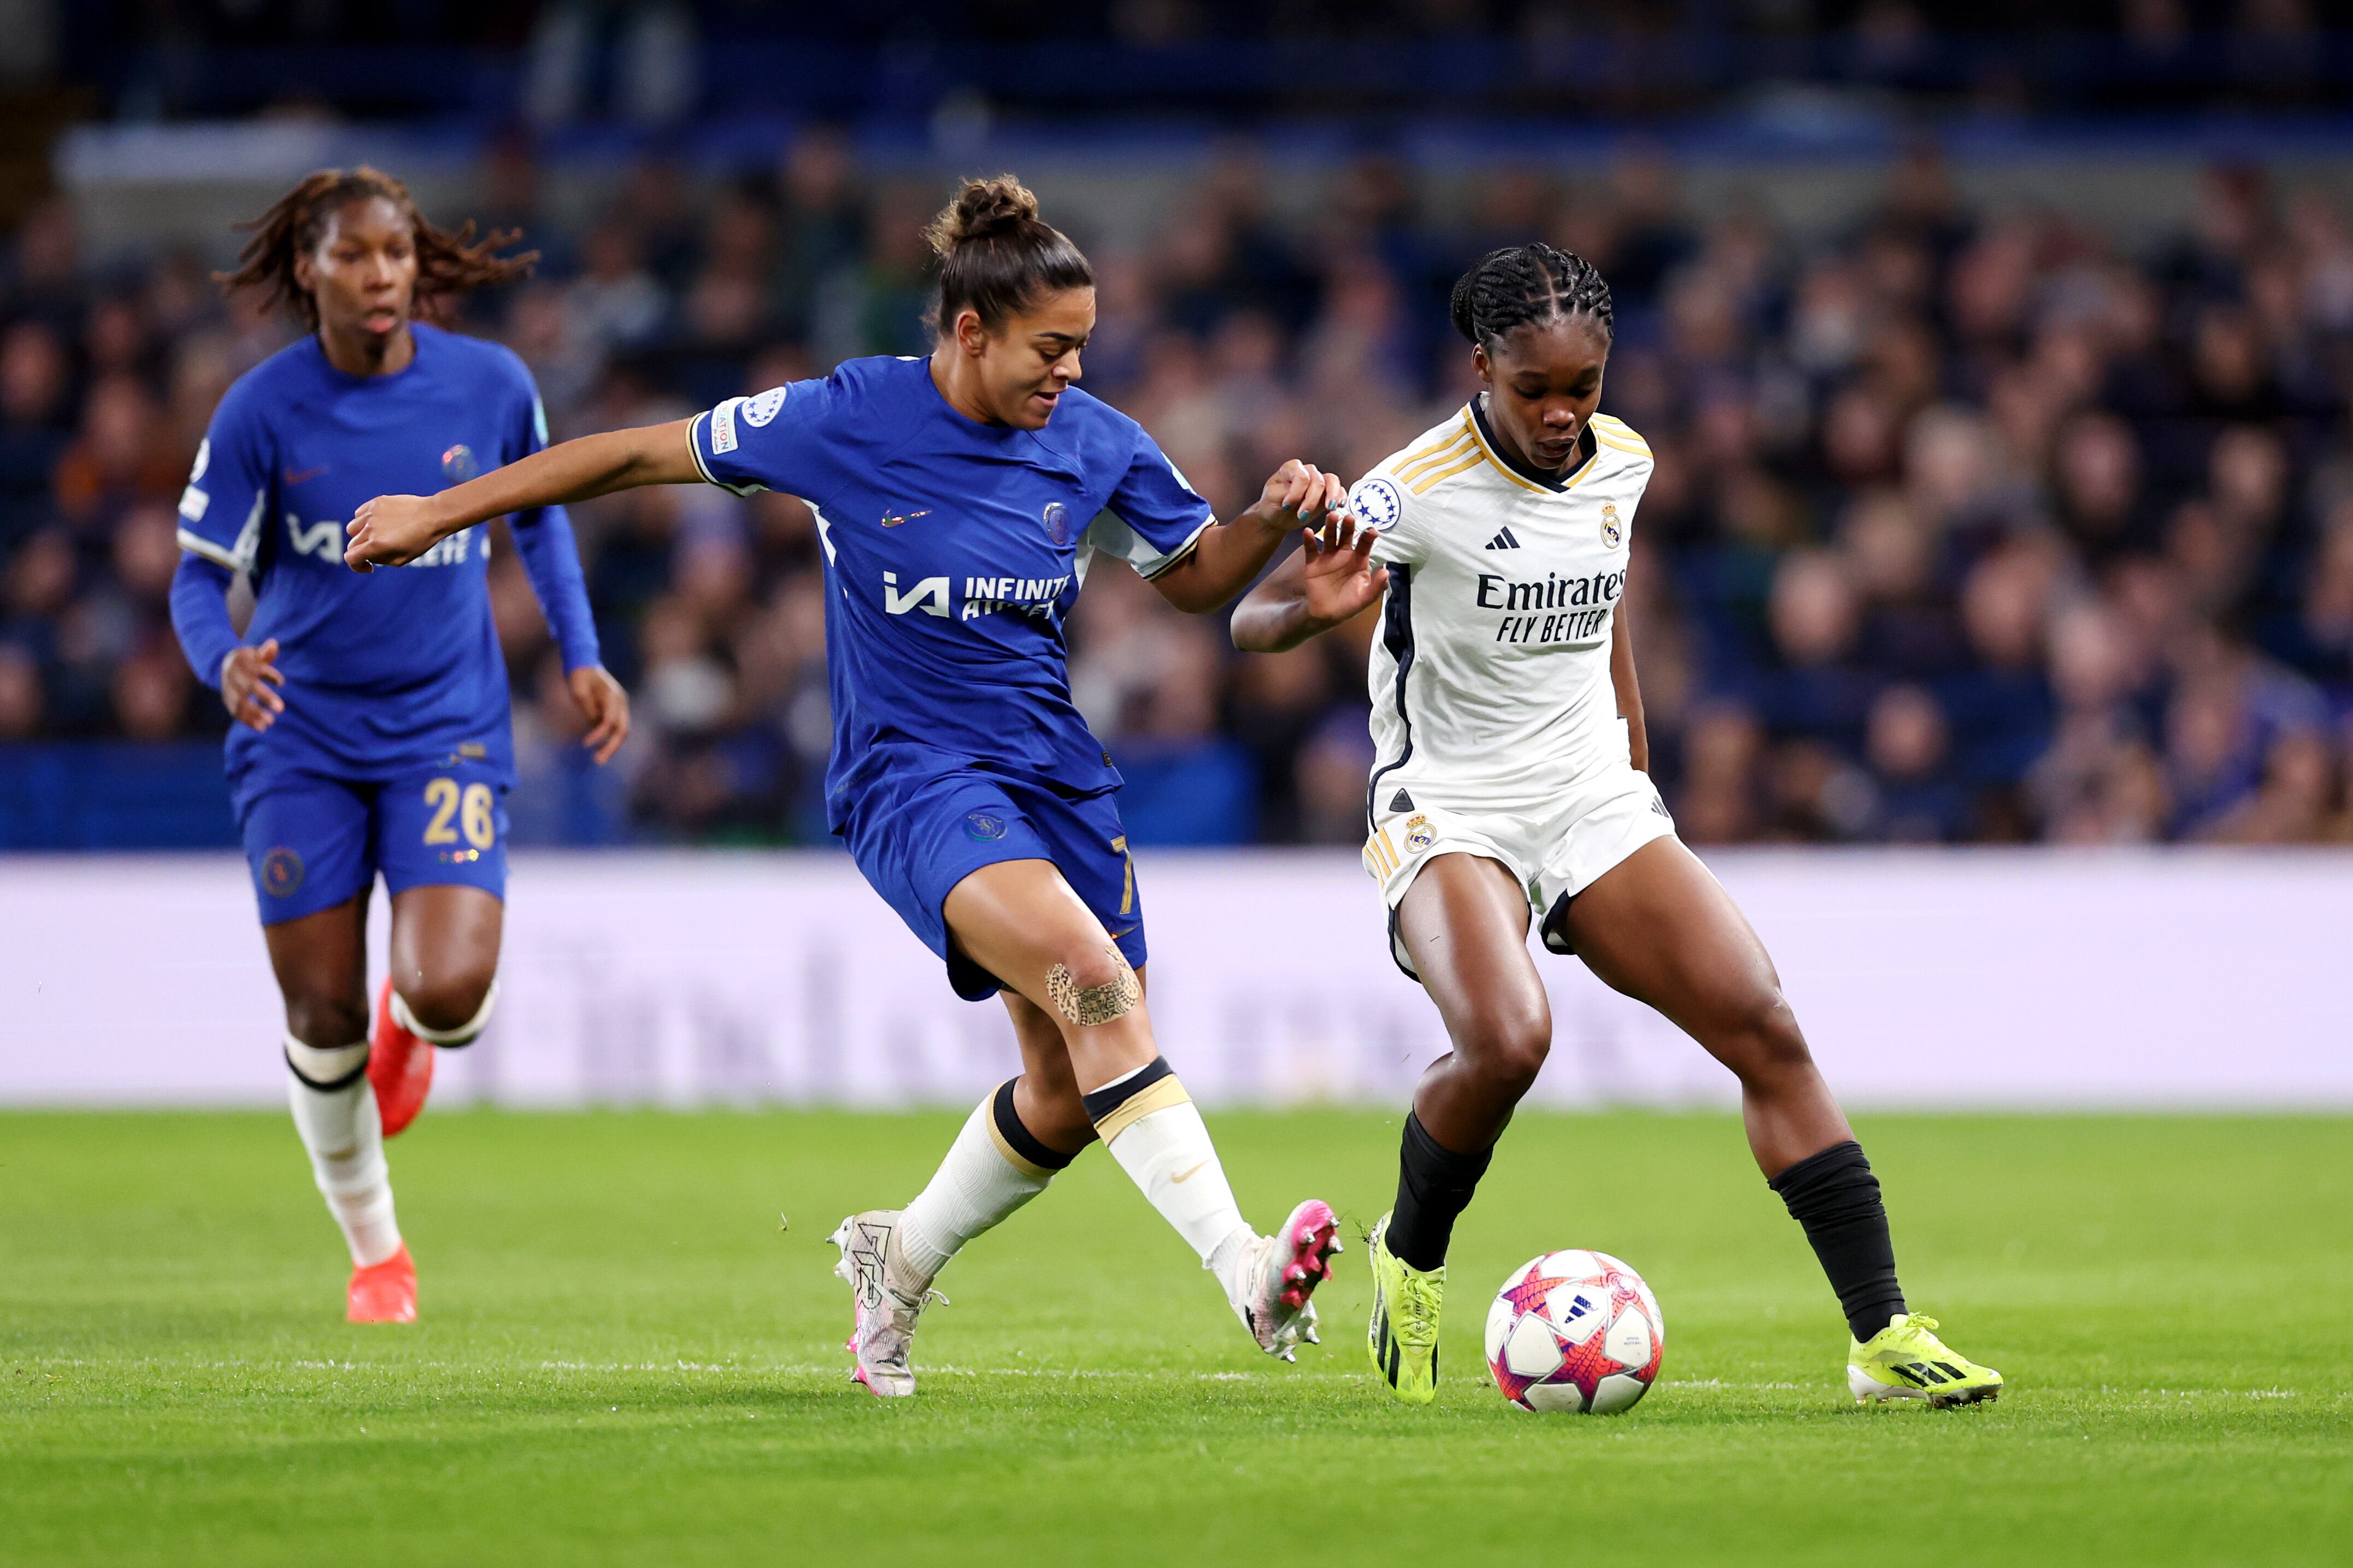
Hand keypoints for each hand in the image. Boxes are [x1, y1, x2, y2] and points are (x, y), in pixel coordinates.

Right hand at [220, 639, 285, 731]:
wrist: (223, 664)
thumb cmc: (248, 659)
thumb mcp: (254, 653)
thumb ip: (265, 652)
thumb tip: (273, 645)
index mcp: (242, 661)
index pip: (256, 668)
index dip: (269, 674)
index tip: (281, 682)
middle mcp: (234, 675)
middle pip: (249, 687)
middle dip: (265, 697)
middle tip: (281, 709)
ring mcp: (228, 688)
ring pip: (241, 702)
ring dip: (255, 713)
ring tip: (270, 722)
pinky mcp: (227, 699)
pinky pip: (235, 711)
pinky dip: (247, 720)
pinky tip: (261, 727)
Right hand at [344, 494, 444, 572]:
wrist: (433, 515)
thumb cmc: (421, 540)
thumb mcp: (402, 559)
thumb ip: (380, 559)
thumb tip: (368, 555)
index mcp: (376, 545)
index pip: (350, 557)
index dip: (356, 566)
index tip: (369, 567)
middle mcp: (370, 528)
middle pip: (352, 544)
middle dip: (361, 552)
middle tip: (376, 552)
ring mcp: (371, 514)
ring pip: (353, 528)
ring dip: (360, 535)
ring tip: (376, 536)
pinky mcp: (376, 502)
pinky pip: (359, 513)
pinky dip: (364, 520)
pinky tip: (377, 523)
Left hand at [568, 665, 629, 764]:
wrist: (584, 666)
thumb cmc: (579, 677)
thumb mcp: (578, 690)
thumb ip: (587, 708)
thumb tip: (595, 725)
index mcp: (612, 696)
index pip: (609, 721)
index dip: (598, 734)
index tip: (585, 744)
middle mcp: (621, 703)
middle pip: (622, 730)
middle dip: (611, 747)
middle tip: (598, 761)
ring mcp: (620, 707)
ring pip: (621, 732)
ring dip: (611, 746)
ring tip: (598, 759)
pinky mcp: (614, 712)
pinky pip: (614, 729)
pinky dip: (607, 740)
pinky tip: (598, 749)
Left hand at [1242, 459, 1344, 531]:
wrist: (1276, 517)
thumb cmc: (1272, 505)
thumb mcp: (1272, 497)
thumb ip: (1285, 491)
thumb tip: (1298, 494)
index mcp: (1291, 468)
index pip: (1301, 476)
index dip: (1296, 492)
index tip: (1287, 505)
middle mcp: (1306, 471)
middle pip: (1317, 480)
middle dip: (1311, 500)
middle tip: (1302, 515)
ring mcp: (1317, 481)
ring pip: (1332, 481)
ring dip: (1332, 495)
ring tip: (1330, 507)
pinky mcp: (1326, 493)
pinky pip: (1339, 490)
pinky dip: (1341, 497)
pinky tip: (1340, 506)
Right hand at [1298, 512, 1388, 630]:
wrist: (1326, 614)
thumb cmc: (1349, 604)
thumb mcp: (1365, 598)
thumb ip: (1376, 586)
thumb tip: (1386, 571)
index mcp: (1359, 560)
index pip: (1364, 544)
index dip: (1368, 537)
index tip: (1371, 531)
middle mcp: (1344, 554)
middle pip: (1346, 536)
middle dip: (1348, 526)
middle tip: (1349, 517)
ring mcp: (1328, 556)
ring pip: (1329, 537)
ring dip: (1330, 526)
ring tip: (1331, 516)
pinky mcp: (1313, 562)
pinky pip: (1311, 549)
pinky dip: (1309, 540)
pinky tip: (1308, 531)